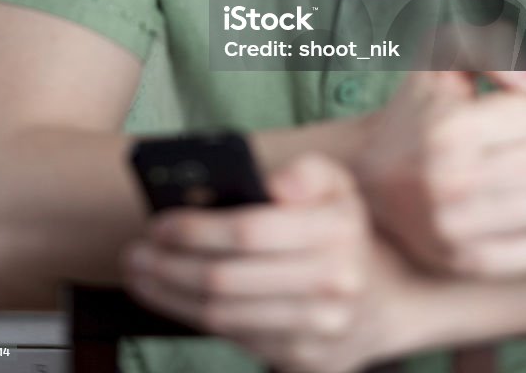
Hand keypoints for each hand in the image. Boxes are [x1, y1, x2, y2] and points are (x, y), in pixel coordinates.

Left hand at [119, 154, 410, 372]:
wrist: (389, 297)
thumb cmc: (346, 230)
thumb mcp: (338, 184)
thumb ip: (306, 172)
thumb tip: (272, 185)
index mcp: (337, 232)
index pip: (249, 232)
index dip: (196, 228)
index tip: (160, 222)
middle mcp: (332, 286)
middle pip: (227, 280)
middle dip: (170, 266)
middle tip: (136, 252)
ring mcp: (319, 332)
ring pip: (224, 318)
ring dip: (170, 296)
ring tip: (141, 274)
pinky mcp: (304, 364)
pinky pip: (237, 341)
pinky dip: (195, 320)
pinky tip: (172, 298)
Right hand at [354, 70, 525, 277]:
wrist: (366, 174)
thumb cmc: (415, 112)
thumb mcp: (441, 61)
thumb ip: (490, 49)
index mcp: (449, 128)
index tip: (498, 119)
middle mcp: (451, 180)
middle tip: (502, 150)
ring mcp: (456, 228)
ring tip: (504, 180)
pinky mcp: (464, 262)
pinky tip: (502, 214)